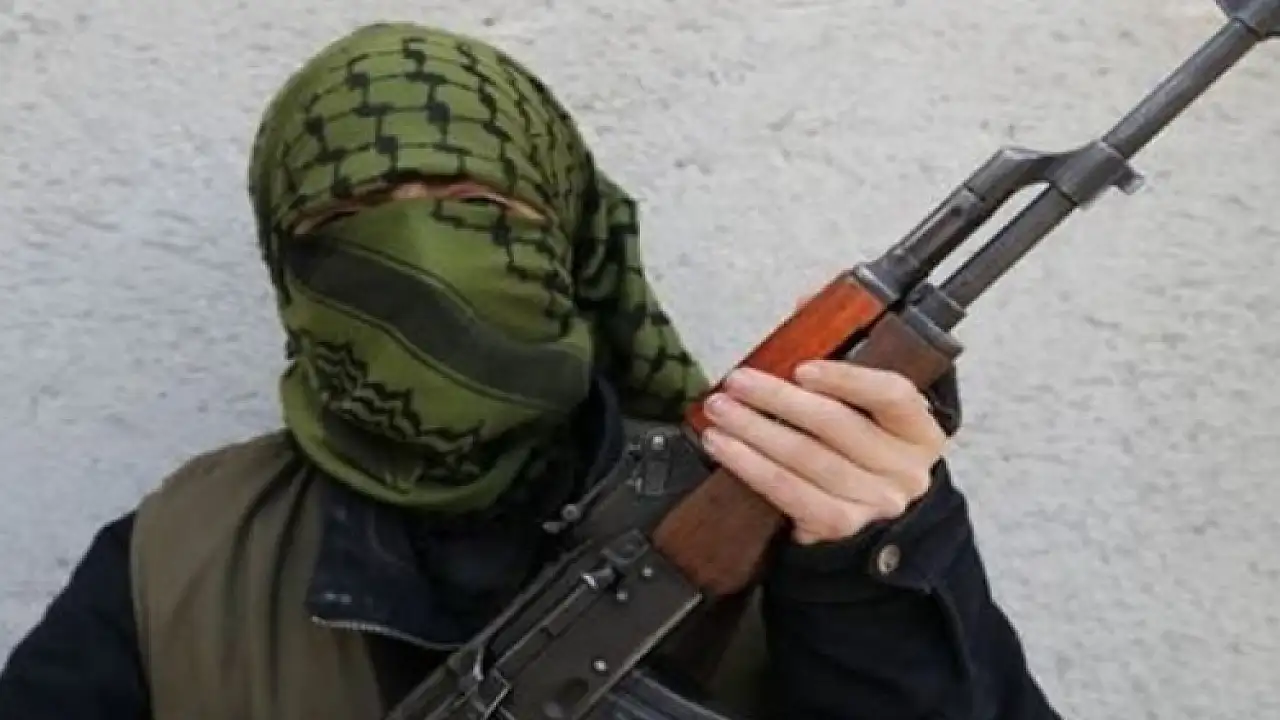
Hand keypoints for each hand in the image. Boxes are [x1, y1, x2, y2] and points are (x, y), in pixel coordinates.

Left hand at [699, 356, 947, 544]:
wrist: (867, 507)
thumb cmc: (861, 440)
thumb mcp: (864, 399)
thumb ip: (842, 349)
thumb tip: (806, 303)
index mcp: (919, 427)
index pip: (891, 395)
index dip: (846, 378)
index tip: (800, 367)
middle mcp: (905, 468)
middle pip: (837, 427)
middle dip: (778, 400)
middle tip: (737, 381)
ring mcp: (876, 501)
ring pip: (808, 460)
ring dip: (755, 432)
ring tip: (720, 411)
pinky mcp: (841, 525)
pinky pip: (791, 494)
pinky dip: (752, 468)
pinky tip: (725, 448)